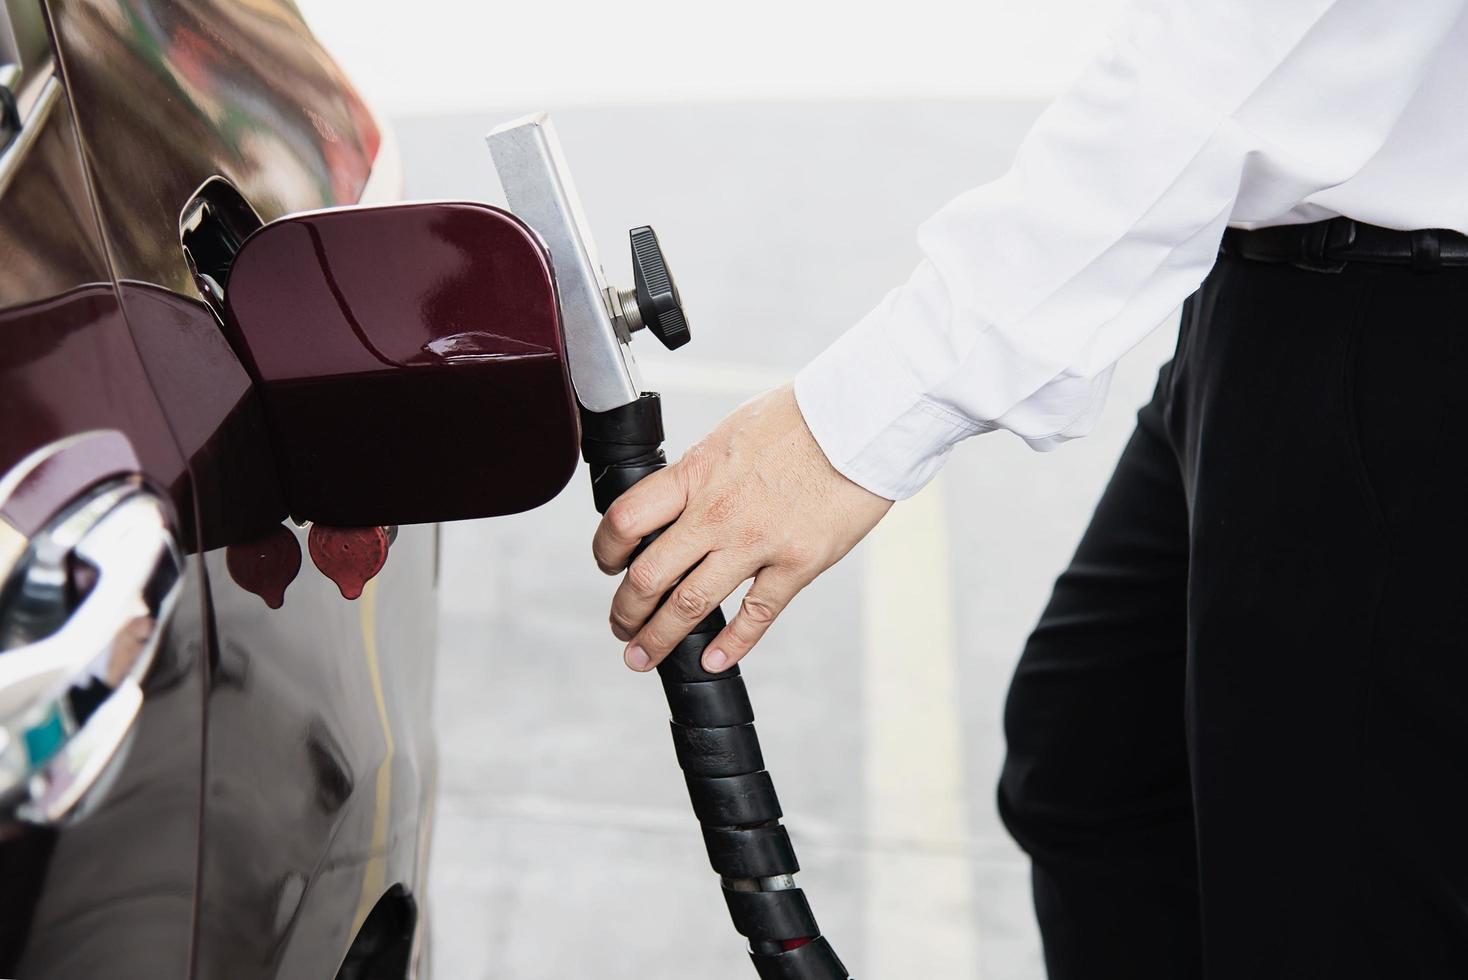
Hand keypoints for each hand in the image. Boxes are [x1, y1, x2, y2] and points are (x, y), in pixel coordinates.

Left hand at [592, 384, 891, 672]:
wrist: (862, 418)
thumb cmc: (802, 417)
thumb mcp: (731, 432)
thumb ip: (702, 472)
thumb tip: (681, 493)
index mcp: (696, 474)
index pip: (626, 520)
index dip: (606, 550)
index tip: (608, 564)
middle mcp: (717, 512)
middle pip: (648, 575)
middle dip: (625, 611)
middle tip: (620, 626)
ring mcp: (756, 541)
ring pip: (690, 605)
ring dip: (659, 638)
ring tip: (643, 655)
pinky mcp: (798, 562)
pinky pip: (756, 614)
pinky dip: (732, 645)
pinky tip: (714, 661)